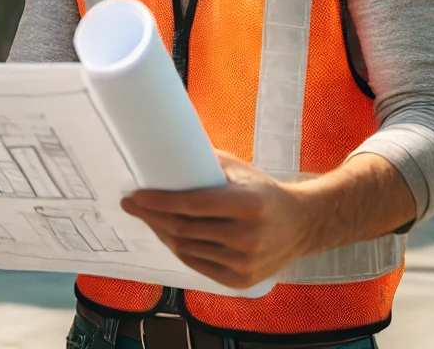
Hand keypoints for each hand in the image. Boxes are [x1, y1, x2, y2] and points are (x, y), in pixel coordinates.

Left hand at [121, 151, 312, 288]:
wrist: (301, 224)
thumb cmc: (263, 190)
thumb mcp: (239, 170)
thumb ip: (204, 163)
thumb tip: (165, 152)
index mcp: (248, 204)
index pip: (191, 205)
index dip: (159, 202)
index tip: (136, 196)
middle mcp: (248, 237)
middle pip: (184, 229)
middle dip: (152, 216)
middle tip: (131, 205)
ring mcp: (245, 263)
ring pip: (187, 249)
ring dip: (161, 232)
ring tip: (146, 217)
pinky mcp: (242, 281)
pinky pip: (198, 265)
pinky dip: (178, 249)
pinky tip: (166, 235)